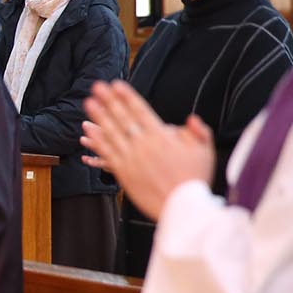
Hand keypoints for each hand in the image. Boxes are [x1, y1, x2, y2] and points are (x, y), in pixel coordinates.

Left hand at [81, 80, 215, 219]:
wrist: (182, 207)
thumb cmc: (194, 179)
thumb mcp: (204, 152)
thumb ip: (198, 132)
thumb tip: (191, 118)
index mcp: (162, 137)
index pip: (141, 111)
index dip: (127, 97)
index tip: (117, 84)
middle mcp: (143, 145)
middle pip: (122, 118)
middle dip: (109, 100)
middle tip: (97, 86)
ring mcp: (131, 159)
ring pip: (111, 133)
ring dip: (99, 117)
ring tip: (88, 103)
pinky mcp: (123, 173)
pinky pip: (106, 154)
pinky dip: (97, 143)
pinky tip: (87, 134)